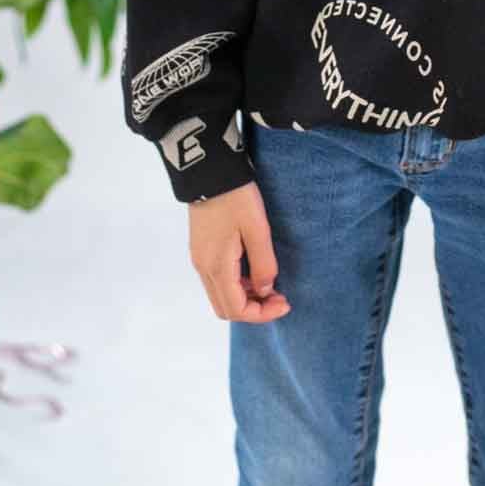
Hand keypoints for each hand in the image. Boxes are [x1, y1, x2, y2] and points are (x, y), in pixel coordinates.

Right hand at [188, 182, 291, 321]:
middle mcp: (203, 268)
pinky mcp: (201, 249)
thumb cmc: (235, 198)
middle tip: (279, 296)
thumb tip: (265, 290)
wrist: (210, 170)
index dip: (262, 314)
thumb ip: (263, 264)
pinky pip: (218, 280)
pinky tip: (254, 271)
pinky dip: (237, 285)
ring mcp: (199, 259)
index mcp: (216, 266)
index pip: (236, 309)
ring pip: (221, 295)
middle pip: (226, 308)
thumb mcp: (257, 229)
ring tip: (270, 284)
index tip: (285, 303)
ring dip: (245, 297)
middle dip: (254, 309)